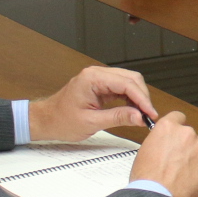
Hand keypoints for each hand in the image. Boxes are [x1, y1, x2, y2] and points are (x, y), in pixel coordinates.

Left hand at [28, 66, 159, 140]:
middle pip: (131, 79)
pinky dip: (131, 99)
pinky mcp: (101, 86)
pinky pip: (122, 88)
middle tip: (149, 115)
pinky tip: (134, 110)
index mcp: (92, 78)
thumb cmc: (60, 120)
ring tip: (143, 115)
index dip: (142, 99)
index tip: (151, 113)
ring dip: (138, 98)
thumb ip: (118, 117)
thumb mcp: (92, 122)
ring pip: (129, 82)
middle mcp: (96, 74)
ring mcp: (99, 78)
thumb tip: (139, 117)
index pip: (126, 84)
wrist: (46, 120)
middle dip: (142, 97)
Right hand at [128, 112, 197, 196]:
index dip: (179, 127)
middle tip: (185, 155)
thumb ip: (158, 143)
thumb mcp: (145, 153)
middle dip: (191, 141)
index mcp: (167, 128)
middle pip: (195, 131)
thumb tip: (164, 146)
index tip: (178, 135)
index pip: (179, 117)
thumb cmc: (147, 180)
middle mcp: (186, 134)